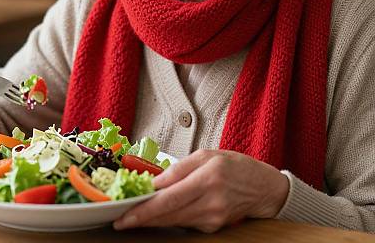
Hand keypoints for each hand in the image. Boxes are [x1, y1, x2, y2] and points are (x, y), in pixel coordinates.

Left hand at [114, 149, 288, 232]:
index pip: (169, 199)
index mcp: (207, 179)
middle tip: (120, 220)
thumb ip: (179, 168)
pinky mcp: (214, 228)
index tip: (124, 215)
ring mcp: (213, 219)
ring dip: (152, 221)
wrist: (263, 187)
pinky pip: (185, 224)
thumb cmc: (234, 166)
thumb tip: (155, 183)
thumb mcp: (206, 155)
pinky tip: (159, 214)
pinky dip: (170, 219)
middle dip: (142, 219)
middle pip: (168, 216)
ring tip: (133, 216)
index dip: (144, 210)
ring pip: (174, 222)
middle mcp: (210, 203)